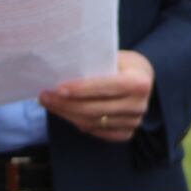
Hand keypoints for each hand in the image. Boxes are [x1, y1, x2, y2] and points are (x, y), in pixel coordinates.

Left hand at [39, 49, 154, 142]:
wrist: (145, 78)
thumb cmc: (125, 64)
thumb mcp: (116, 57)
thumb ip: (97, 64)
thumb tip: (65, 68)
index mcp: (139, 82)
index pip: (106, 87)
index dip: (81, 89)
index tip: (58, 88)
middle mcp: (139, 105)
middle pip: (95, 109)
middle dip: (66, 104)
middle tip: (44, 96)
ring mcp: (133, 121)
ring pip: (92, 122)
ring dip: (67, 114)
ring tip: (49, 104)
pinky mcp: (126, 133)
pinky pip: (96, 132)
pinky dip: (78, 123)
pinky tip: (66, 113)